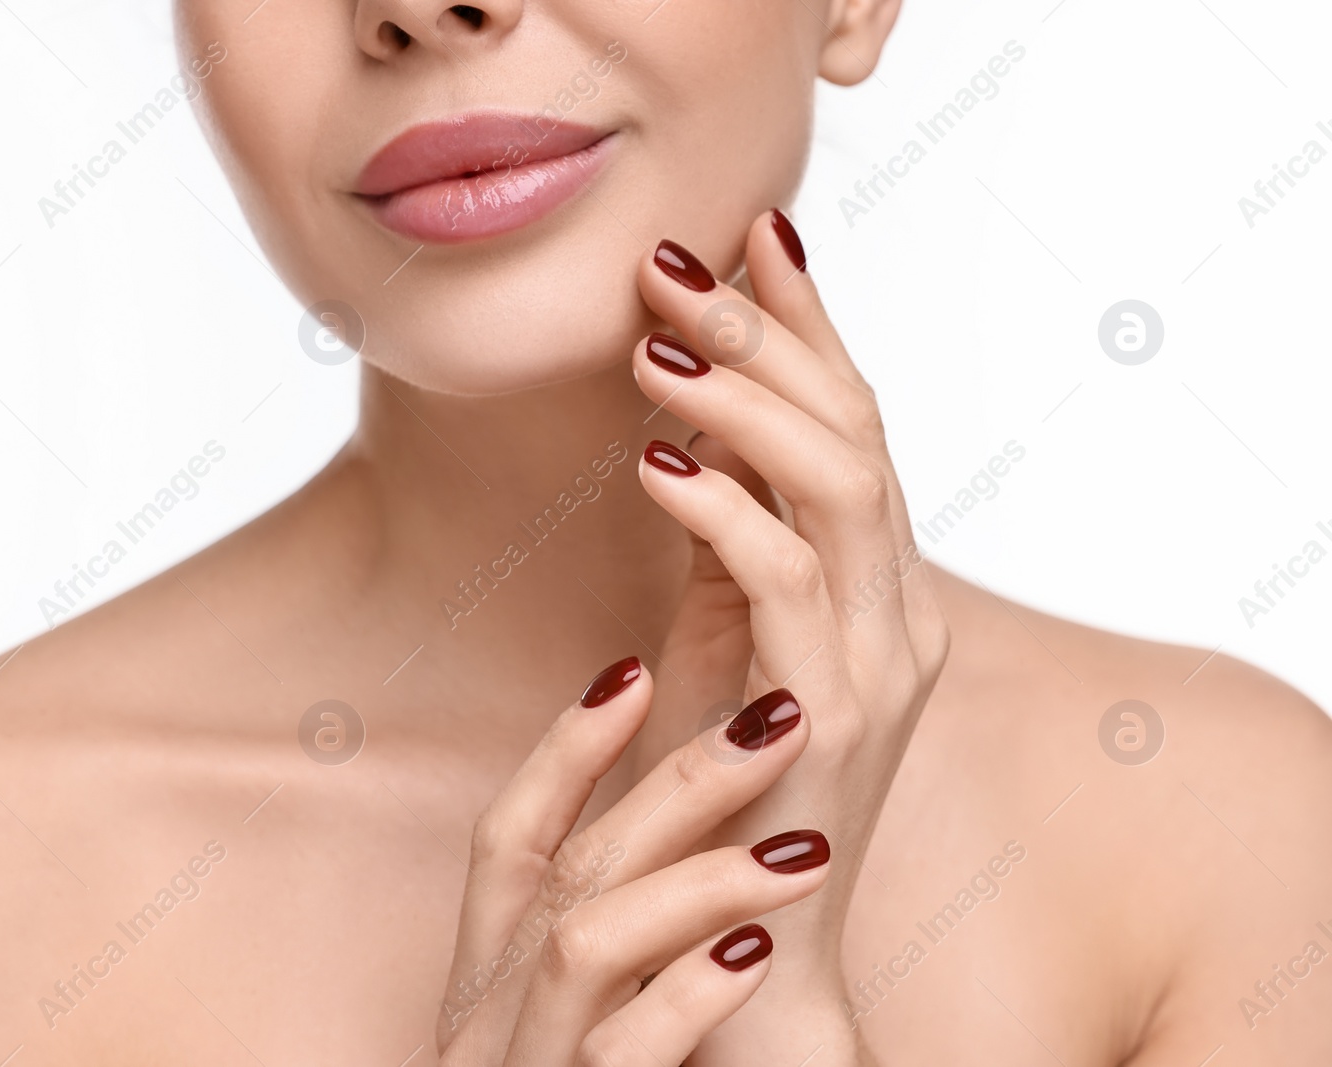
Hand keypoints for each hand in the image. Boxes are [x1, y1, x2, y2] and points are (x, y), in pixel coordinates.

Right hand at [435, 659, 832, 1065]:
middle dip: (678, 783)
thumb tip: (679, 827)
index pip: (507, 840)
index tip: (636, 670)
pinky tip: (759, 954)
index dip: (565, 750)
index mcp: (485, 979)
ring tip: (807, 849)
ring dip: (702, 882)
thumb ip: (607, 935)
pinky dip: (690, 993)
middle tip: (781, 722)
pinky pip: (626, 1051)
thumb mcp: (568, 1020)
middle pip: (570, 869)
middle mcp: (489, 1019)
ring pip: (588, 943)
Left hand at [629, 213, 950, 1060]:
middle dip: (770, 333)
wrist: (748, 943)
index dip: (808, 323)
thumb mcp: (724, 640)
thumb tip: (685, 432)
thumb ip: (726, 542)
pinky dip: (724, 509)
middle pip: (856, 429)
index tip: (751, 235)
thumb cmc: (722, 791)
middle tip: (679, 261)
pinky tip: (654, 460)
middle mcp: (900, 609)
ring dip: (744, 400)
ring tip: (656, 339)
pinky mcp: (836, 714)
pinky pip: (788, 580)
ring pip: (838, 484)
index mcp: (879, 585)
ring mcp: (881, 660)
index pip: (854, 422)